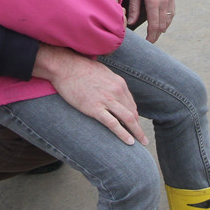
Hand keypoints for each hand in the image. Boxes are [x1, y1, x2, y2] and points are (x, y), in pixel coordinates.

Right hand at [33, 44, 147, 145]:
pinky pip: (113, 124)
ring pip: (128, 119)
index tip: (135, 126)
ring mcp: (106, 100)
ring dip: (137, 133)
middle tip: (144, 139)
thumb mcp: (103, 72)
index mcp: (119, 83)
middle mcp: (117, 91)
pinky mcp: (95, 108)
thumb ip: (111, 83)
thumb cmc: (81, 68)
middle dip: (139, 127)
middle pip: (133, 113)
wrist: (65, 66)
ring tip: (142, 143)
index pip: (131, 104)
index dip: (134, 117)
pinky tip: (130, 142)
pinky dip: (123, 134)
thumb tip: (114, 91)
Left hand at [125, 0, 175, 42]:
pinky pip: (172, 11)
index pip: (154, 25)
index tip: (147, 42)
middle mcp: (164, 1)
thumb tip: (129, 22)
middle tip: (149, 40)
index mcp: (153, 1)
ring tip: (155, 33)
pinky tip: (163, 22)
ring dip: (163, 28)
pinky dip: (168, 19)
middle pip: (163, 25)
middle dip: (156, 34)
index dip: (151, 36)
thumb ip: (133, 7)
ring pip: (169, 19)